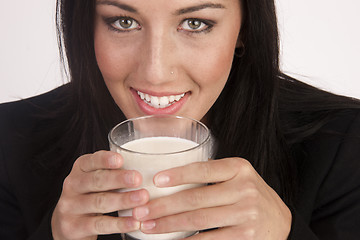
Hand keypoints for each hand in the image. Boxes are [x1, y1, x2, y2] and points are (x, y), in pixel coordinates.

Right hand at [51, 151, 149, 239]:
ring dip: (123, 200)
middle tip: (138, 179)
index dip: (105, 160)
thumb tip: (148, 166)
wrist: (70, 224)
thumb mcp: (98, 180)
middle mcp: (72, 185)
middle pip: (96, 180)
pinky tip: (135, 221)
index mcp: (80, 169)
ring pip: (99, 202)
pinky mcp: (74, 227)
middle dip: (118, 179)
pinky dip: (120, 224)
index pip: (91, 161)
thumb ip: (114, 172)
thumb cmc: (93, 195)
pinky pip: (100, 225)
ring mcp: (71, 207)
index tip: (121, 160)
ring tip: (143, 198)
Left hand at [132, 158, 291, 239]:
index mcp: (239, 168)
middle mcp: (244, 189)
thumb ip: (213, 174)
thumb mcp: (238, 176)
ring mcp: (246, 214)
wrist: (280, 219)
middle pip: (196, 199)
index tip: (156, 180)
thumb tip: (170, 177)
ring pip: (198, 221)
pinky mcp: (246, 237)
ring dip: (169, 225)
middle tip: (141, 210)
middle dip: (164, 206)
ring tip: (148, 225)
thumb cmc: (250, 194)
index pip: (203, 170)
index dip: (178, 175)